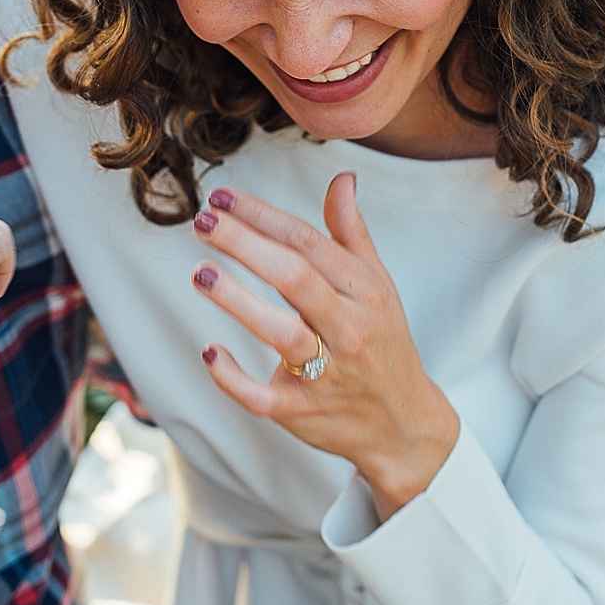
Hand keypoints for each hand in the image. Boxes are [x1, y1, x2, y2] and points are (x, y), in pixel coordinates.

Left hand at [190, 173, 458, 522]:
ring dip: (238, 301)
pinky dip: (235, 378)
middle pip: (295, 278)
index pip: (309, 243)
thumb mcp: (378, 287)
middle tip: (202, 222)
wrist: (404, 425)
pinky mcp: (303, 412)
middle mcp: (349, 328)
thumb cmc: (383, 343)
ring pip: (282, 333)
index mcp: (365, 292)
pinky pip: (264, 397)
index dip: (264, 216)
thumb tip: (342, 179)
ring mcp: (327, 373)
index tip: (222, 198)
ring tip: (200, 273)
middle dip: (246, 245)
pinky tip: (210, 353)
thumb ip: (352, 234)